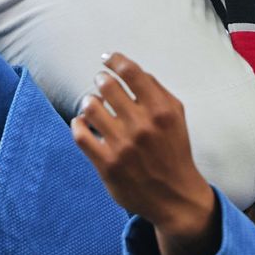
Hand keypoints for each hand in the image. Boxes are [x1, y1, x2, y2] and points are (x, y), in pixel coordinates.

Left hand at [71, 54, 220, 254]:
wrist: (175, 196)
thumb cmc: (173, 150)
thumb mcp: (176, 116)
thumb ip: (157, 90)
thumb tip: (129, 69)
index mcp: (161, 111)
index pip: (131, 72)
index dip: (114, 60)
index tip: (107, 59)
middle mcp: (142, 126)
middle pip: (107, 85)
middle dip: (100, 80)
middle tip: (101, 84)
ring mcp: (123, 146)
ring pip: (90, 107)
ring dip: (89, 102)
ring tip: (93, 106)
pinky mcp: (107, 164)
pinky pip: (80, 134)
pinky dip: (78, 124)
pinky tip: (84, 124)